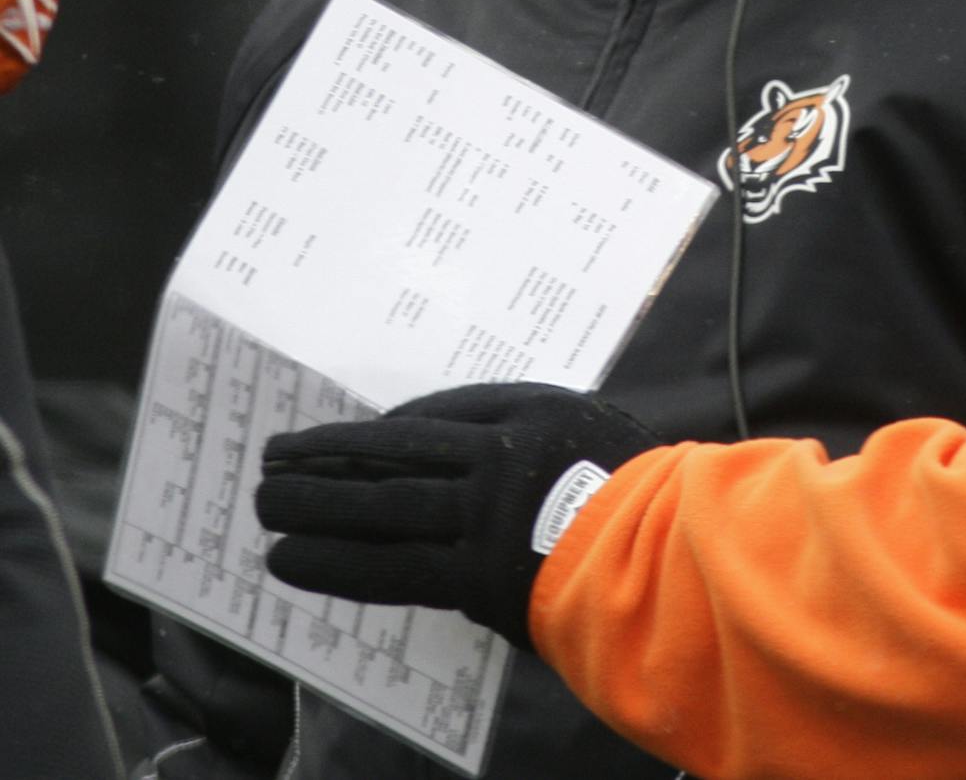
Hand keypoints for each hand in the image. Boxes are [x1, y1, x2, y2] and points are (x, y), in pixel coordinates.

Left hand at [256, 382, 658, 649]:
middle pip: (394, 454)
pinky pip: (389, 567)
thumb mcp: (597, 436)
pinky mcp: (474, 574)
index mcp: (531, 416)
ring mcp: (483, 517)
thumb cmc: (646, 496)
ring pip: (380, 506)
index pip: (436, 417)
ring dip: (316, 506)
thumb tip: (469, 455)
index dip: (382, 430)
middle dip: (328, 458)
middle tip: (275, 458)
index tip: (345, 439)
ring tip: (267, 506)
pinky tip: (293, 560)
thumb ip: (537, 439)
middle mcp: (497, 460)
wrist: (673, 553)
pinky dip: (336, 563)